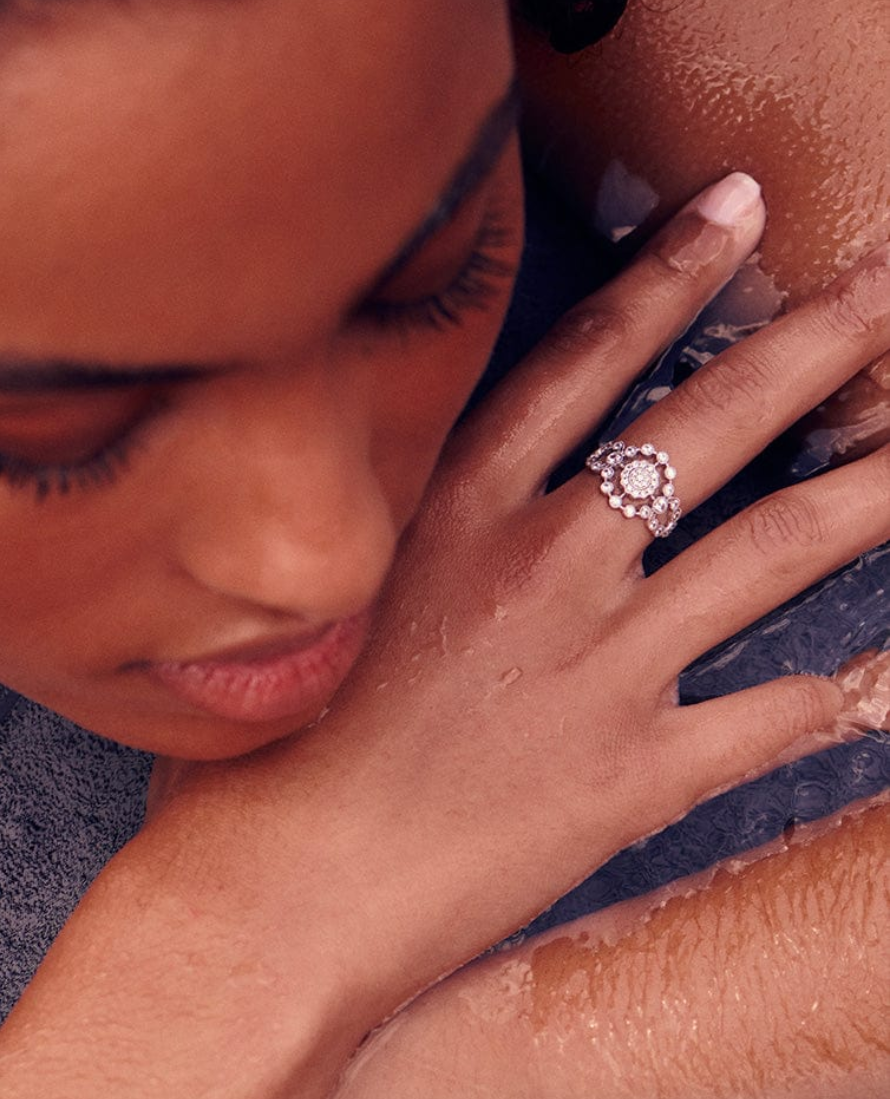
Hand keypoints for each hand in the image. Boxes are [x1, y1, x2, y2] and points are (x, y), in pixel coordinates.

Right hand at [156, 175, 889, 1005]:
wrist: (281, 890)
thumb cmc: (269, 741)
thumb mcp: (327, 590)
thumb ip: (404, 525)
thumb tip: (456, 483)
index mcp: (458, 509)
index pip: (588, 358)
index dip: (673, 274)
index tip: (739, 208)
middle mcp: (545, 565)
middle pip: (707, 427)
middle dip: (814, 345)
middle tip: (887, 287)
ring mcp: (602, 667)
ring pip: (775, 550)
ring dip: (871, 489)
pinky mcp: (636, 774)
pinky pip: (770, 718)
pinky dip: (837, 693)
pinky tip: (879, 676)